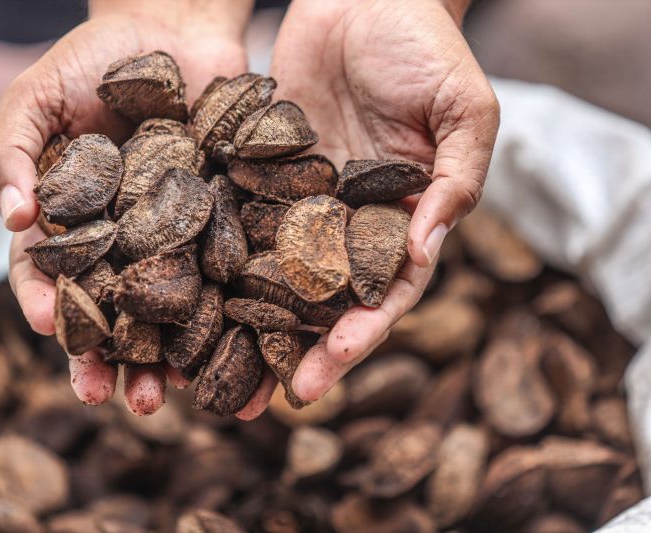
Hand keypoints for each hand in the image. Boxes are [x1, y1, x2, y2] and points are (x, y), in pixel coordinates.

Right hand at [0, 2, 250, 414]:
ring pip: (175, 309)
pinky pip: (232, 274)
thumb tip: (15, 216)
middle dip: (111, 357)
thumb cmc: (95, 61)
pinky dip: (234, 314)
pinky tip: (237, 349)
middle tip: (113, 398)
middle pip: (117, 311)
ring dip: (170, 356)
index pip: (56, 277)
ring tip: (171, 395)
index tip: (52, 331)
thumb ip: (12, 152)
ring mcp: (181, 236)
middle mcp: (129, 241)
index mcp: (76, 223)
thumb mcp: (37, 98)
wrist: (174, 31)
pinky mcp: (229, 224)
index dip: (51, 304)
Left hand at [237, 0, 498, 418]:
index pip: (385, 292)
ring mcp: (304, 199)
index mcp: (404, 219)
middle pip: (324, 300)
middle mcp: (351, 221)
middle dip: (296, 349)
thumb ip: (457, 178)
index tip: (325, 370)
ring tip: (212, 372)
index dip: (359, 334)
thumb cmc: (428, 45)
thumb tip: (425, 246)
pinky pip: (236, 218)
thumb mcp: (465, 109)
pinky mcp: (260, 170)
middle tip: (262, 400)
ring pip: (275, 273)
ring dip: (248, 323)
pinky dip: (214, 258)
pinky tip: (185, 292)